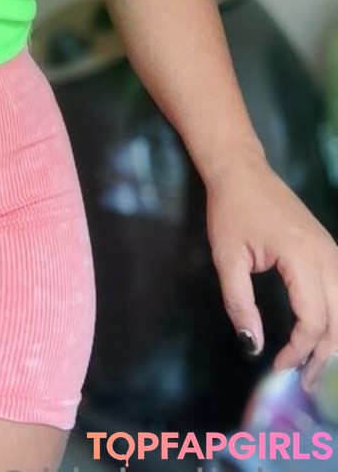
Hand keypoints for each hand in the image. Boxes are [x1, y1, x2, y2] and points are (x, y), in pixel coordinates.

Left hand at [206, 153, 337, 391]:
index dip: (299, 350)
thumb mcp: (226, 257)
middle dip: (325, 356)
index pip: (313, 320)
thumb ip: (239, 303)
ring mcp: (333, 252)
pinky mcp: (330, 251)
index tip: (277, 366)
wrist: (242, 170)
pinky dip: (337, 319)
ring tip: (315, 367)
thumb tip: (252, 345)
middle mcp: (327, 256)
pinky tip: (324, 336)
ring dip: (335, 341)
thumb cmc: (231, 210)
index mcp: (302, 257)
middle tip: (304, 382)